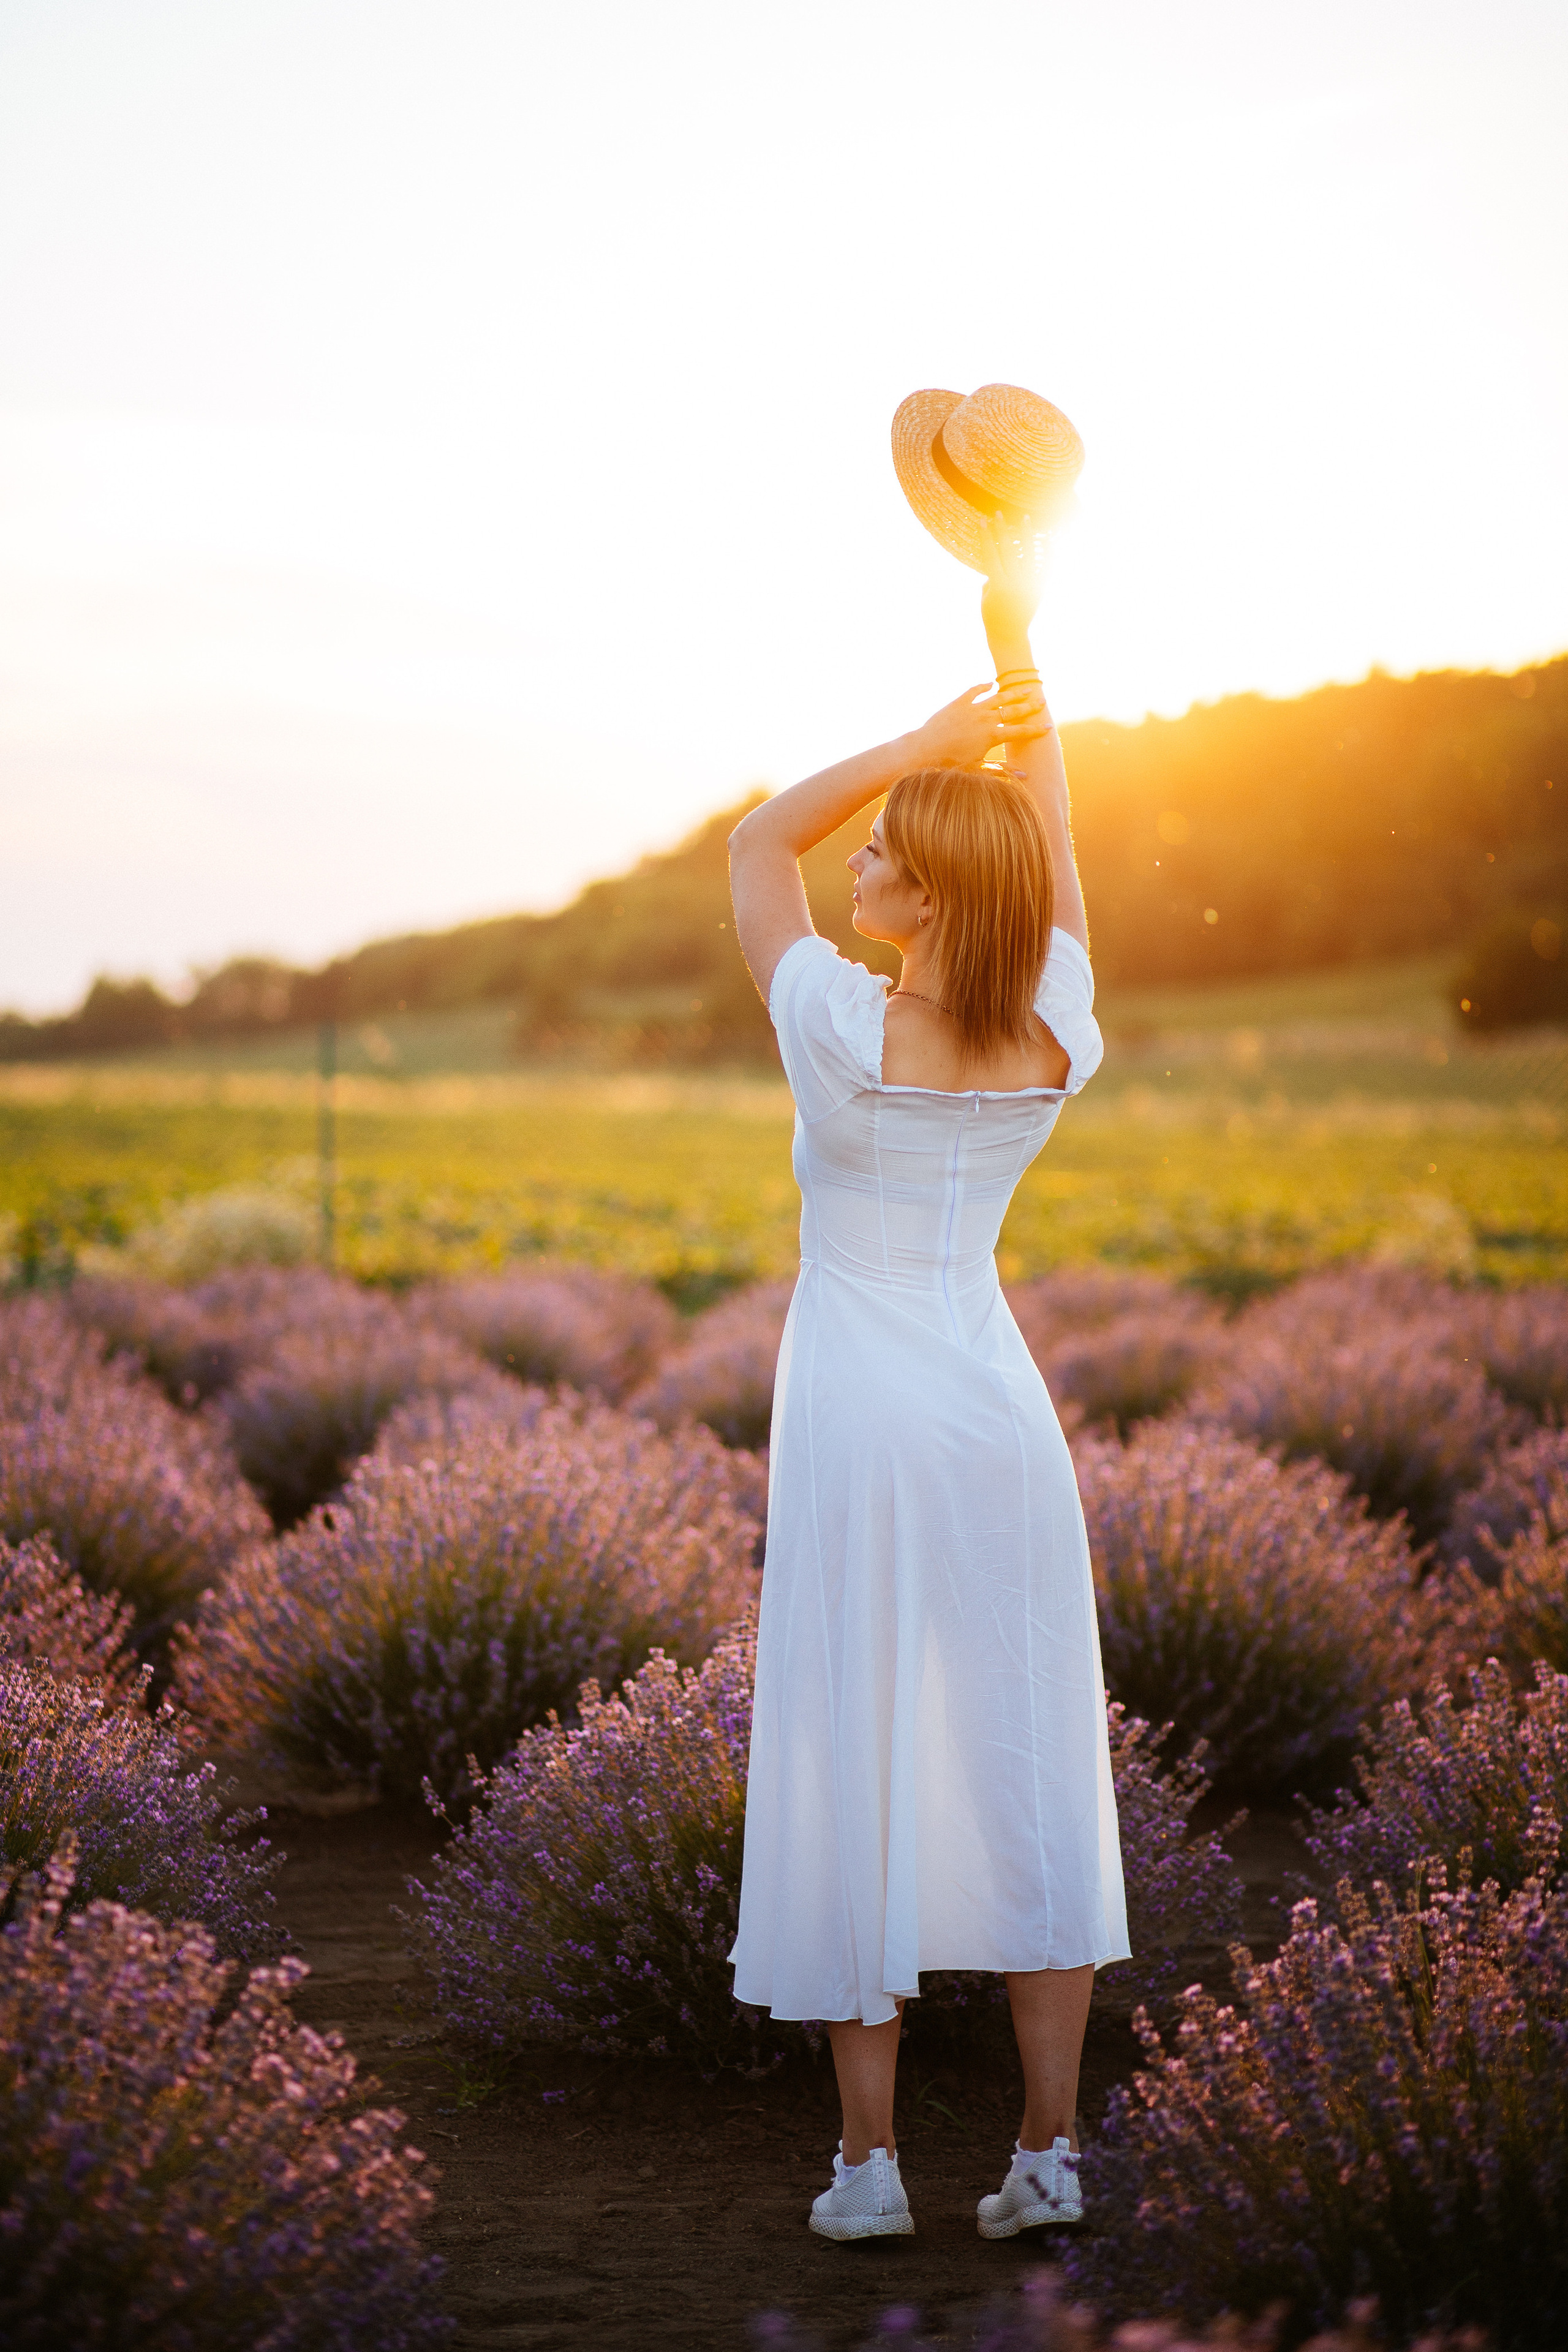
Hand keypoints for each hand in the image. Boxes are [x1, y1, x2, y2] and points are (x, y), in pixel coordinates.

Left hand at [909, 679, 1048, 771]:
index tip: (1048, 728)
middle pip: (1013, 710)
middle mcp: (986, 719)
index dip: (1035, 730)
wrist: (925, 749)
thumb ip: (1001, 769)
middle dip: (1029, 707)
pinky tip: (991, 684)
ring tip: (1025, 688)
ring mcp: (973, 708)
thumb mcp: (978, 768)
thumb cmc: (951, 763)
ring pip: (998, 697)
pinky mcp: (959, 702)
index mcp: (992, 736)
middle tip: (1042, 702)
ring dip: (1013, 693)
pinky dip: (984, 686)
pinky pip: (974, 691)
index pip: (1019, 732)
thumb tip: (1024, 777)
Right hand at [978, 512, 1046, 656]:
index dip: (986, 537)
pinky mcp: (1040, 589)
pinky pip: (1047, 566)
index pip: (990, 555)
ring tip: (1026, 518)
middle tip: (999, 513)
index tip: (982, 521)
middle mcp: (1016, 584)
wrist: (1010, 636)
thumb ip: (991, 577)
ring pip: (1029, 554)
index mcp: (998, 586)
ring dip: (1027, 535)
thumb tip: (999, 559)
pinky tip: (1049, 536)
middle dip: (1002, 530)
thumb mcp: (985, 597)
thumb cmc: (992, 617)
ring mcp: (1030, 586)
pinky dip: (1049, 551)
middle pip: (1009, 551)